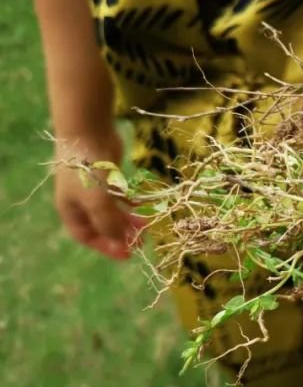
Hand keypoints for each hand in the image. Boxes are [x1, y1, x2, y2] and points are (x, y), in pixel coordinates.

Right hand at [53, 128, 145, 260]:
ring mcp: (93, 188)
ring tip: (147, 224)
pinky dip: (130, 202)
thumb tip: (121, 242)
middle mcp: (80, 202)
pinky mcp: (106, 176)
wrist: (88, 131)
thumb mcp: (98, 201)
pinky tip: (143, 205)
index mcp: (71, 211)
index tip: (128, 255)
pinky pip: (119, 195)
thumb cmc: (88, 169)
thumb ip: (109, 223)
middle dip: (122, 234)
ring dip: (129, 219)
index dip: (108, 247)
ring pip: (113, 211)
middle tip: (143, 241)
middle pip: (103, 225)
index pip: (89, 237)